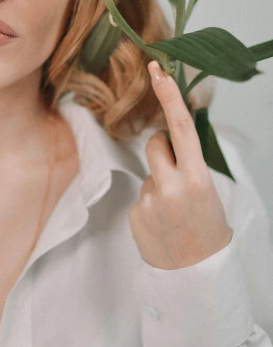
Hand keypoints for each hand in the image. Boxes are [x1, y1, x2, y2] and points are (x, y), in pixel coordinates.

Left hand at [128, 61, 232, 269]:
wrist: (198, 275)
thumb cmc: (208, 227)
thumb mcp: (210, 190)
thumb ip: (189, 162)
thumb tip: (170, 136)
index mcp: (198, 179)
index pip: (181, 128)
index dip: (169, 96)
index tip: (157, 70)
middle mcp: (172, 188)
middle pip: (155, 144)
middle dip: (163, 150)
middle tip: (178, 176)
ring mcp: (150, 203)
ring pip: (147, 171)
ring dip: (157, 182)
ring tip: (172, 210)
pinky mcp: (135, 215)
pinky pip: (139, 195)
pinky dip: (149, 205)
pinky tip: (162, 224)